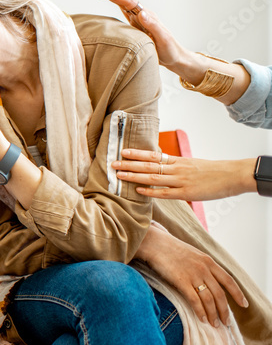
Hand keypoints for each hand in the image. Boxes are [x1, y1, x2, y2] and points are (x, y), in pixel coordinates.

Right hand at [94, 0, 185, 67]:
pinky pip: (126, 12)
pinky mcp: (137, 26)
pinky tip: (115, 1)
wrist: (176, 57)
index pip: (129, 2)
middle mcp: (142, 16)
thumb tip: (141, 13)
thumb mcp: (163, 38)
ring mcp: (139, 20)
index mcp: (147, 16)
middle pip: (125, 1)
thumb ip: (153, 25)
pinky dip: (118, 5)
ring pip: (124, 5)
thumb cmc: (170, 49)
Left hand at [114, 149, 257, 200]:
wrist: (232, 175)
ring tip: (119, 175)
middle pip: (148, 165)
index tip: (123, 151)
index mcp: (178, 161)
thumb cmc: (212, 170)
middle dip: (129, 164)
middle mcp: (177, 169)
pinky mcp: (187, 193)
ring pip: (153, 178)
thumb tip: (160, 164)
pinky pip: (165, 193)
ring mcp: (181, 181)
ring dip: (134, 176)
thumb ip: (175, 165)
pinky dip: (151, 192)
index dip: (137, 153)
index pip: (153, 155)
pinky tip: (138, 191)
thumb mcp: (191, 163)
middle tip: (112, 163)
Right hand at [135, 223, 247, 326]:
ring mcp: (193, 274)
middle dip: (224, 310)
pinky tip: (202, 319)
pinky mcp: (181, 281)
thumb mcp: (193, 254)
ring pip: (209, 299)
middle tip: (226, 322)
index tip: (244, 304)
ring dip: (213, 314)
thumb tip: (209, 281)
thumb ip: (203, 266)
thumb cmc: (170, 249)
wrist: (154, 243)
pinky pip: (194, 300)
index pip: (228, 280)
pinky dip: (200, 311)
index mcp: (208, 261)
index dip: (238, 294)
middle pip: (220, 294)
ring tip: (214, 324)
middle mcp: (204, 268)